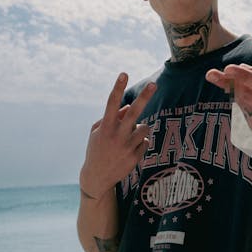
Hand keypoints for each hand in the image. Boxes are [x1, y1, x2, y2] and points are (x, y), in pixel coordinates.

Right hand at [80, 73, 155, 198]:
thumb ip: (113, 116)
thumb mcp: (98, 131)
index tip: (124, 73)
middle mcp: (116, 136)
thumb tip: (128, 106)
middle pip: (134, 113)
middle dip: (144, 97)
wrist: (97, 178)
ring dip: (140, 129)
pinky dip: (140, 143)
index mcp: (105, 127)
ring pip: (144, 127)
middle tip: (154, 83)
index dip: (118, 87)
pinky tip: (129, 151)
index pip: (112, 103)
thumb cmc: (97, 148)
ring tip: (128, 138)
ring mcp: (126, 147)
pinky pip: (146, 141)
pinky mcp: (135, 157)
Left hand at [206, 64, 251, 157]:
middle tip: (211, 73)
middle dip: (228, 82)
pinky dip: (237, 100)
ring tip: (215, 77)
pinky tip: (231, 91)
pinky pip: (243, 113)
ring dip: (229, 89)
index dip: (243, 76)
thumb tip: (242, 66)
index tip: (227, 68)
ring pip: (241, 104)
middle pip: (246, 95)